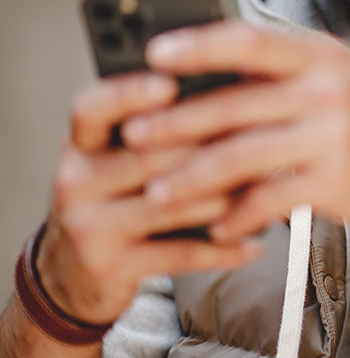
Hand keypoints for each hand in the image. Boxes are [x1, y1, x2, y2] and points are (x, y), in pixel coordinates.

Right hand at [38, 72, 259, 325]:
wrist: (71, 274)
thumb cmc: (114, 197)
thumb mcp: (118, 155)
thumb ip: (159, 126)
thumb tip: (232, 89)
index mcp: (81, 143)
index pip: (93, 108)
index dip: (129, 93)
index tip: (171, 83)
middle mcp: (76, 182)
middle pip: (148, 156)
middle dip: (210, 147)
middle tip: (261, 134)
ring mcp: (90, 227)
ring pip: (170, 203)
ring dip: (226, 196)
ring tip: (268, 186)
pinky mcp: (111, 267)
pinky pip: (180, 253)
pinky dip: (223, 248)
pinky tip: (254, 242)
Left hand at [122, 20, 349, 239]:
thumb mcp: (341, 75)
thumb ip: (287, 73)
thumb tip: (216, 76)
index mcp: (322, 55)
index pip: (249, 40)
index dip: (198, 45)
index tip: (155, 53)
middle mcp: (327, 88)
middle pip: (234, 103)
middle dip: (176, 121)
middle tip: (134, 134)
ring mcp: (333, 134)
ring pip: (242, 155)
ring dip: (193, 177)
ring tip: (157, 192)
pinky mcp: (337, 179)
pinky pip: (270, 198)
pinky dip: (238, 214)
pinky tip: (219, 224)